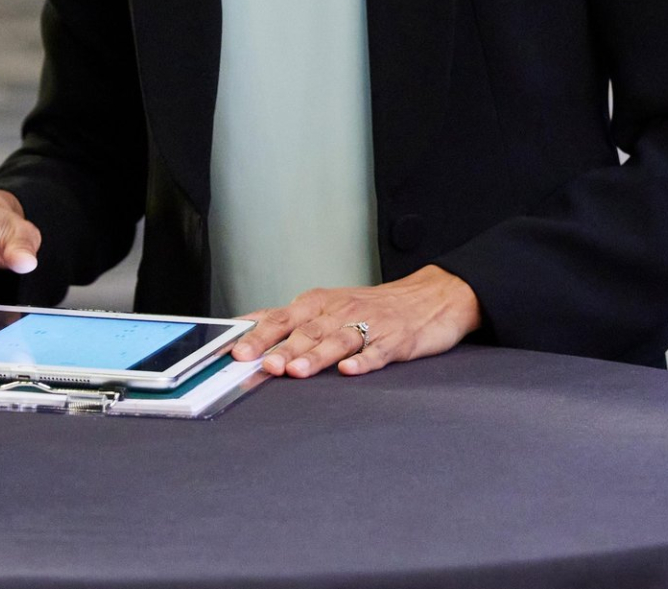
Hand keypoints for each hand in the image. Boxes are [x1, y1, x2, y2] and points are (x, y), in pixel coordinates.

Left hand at [232, 265, 481, 378]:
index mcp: (320, 303)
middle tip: (263, 365)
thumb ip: (290, 320)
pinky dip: (363, 361)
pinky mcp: (396, 340)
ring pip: (338, 340)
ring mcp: (370, 325)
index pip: (282, 317)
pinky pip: (378, 352)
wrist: (431, 296)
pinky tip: (349, 371)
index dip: (258, 334)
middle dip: (283, 348)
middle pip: (307, 330)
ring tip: (297, 371)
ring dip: (316, 355)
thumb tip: (244, 329)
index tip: (236, 352)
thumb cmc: (373, 306)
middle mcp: (341, 311)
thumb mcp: (329, 306)